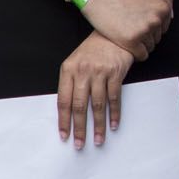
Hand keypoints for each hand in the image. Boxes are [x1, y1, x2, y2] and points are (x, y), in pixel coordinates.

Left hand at [56, 32, 133, 147]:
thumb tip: (69, 111)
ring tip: (98, 139)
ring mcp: (100, 72)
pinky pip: (114, 98)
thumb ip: (71, 83)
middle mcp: (83, 72)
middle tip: (80, 144)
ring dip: (98, 125)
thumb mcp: (75, 62)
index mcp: (68, 70)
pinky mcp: (116, 73)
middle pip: (79, 106)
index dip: (63, 121)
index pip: (63, 101)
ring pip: (97, 105)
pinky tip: (114, 124)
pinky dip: (114, 113)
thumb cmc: (93, 50)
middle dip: (79, 128)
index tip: (64, 135)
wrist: (114, 34)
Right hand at [78, 0, 171, 61]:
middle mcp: (156, 20)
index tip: (140, 24)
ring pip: (150, 47)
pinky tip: (128, 46)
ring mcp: (144, 31)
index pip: (164, 27)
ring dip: (141, 44)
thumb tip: (171, 16)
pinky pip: (142, 55)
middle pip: (157, 38)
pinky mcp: (131, 41)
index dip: (152, 27)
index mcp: (163, 8)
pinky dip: (136, 54)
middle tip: (132, 28)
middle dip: (146, 35)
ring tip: (128, 35)